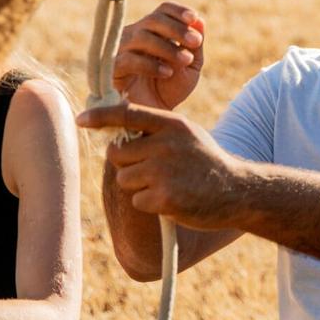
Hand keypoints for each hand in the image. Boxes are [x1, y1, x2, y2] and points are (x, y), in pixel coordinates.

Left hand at [77, 102, 246, 229]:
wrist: (238, 191)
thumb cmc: (206, 162)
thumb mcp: (186, 134)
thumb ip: (155, 130)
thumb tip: (116, 128)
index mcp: (172, 124)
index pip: (127, 114)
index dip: (101, 116)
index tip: (80, 119)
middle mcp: (166, 144)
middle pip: (117, 154)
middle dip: (126, 164)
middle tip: (150, 170)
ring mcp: (165, 171)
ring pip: (125, 179)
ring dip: (138, 186)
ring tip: (166, 185)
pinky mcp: (165, 197)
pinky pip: (137, 201)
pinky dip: (150, 204)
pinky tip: (172, 200)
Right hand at [111, 3, 204, 109]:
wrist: (153, 120)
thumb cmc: (170, 90)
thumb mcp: (191, 67)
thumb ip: (195, 44)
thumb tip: (199, 20)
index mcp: (153, 31)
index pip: (163, 10)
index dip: (178, 11)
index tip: (194, 18)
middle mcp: (134, 35)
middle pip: (152, 19)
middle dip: (176, 28)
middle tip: (195, 42)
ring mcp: (120, 50)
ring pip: (141, 37)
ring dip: (167, 47)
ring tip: (185, 60)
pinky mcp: (110, 69)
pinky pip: (128, 59)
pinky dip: (150, 64)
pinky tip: (167, 73)